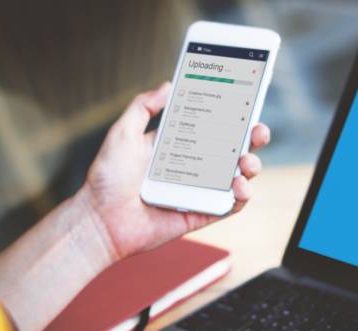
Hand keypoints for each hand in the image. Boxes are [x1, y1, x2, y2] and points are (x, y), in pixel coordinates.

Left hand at [78, 81, 270, 259]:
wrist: (100, 219)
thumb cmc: (107, 179)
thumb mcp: (123, 133)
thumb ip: (143, 107)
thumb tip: (168, 85)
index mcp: (178, 145)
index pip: (212, 126)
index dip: (232, 116)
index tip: (245, 103)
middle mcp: (193, 167)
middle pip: (232, 150)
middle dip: (252, 139)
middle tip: (258, 131)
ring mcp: (199, 191)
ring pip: (238, 177)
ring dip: (252, 167)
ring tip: (246, 162)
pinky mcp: (201, 214)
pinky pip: (230, 206)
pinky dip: (242, 196)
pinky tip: (240, 185)